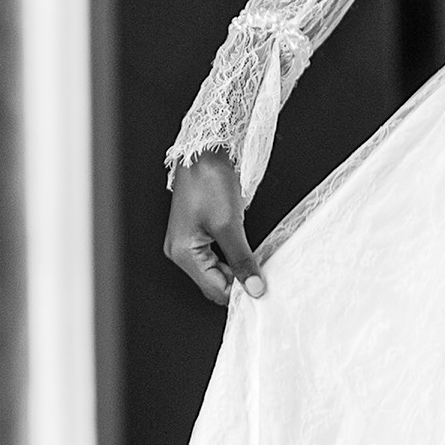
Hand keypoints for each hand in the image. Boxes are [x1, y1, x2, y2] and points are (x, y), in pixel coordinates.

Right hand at [162, 152, 265, 303]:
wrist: (204, 152)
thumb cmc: (208, 181)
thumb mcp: (230, 225)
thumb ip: (242, 260)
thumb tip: (254, 287)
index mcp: (182, 253)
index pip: (214, 289)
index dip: (240, 293)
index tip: (262, 292)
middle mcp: (180, 251)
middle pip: (213, 282)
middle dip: (238, 282)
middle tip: (264, 279)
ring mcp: (187, 243)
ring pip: (216, 271)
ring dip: (237, 270)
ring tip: (257, 265)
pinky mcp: (197, 233)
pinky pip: (216, 256)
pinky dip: (232, 258)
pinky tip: (247, 254)